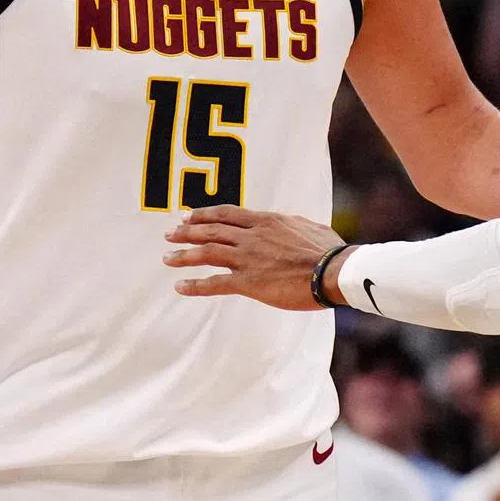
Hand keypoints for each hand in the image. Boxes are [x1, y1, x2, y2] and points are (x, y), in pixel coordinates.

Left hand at [164, 206, 348, 309]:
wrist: (332, 270)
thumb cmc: (328, 250)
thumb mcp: (308, 226)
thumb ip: (291, 224)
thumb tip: (288, 224)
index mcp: (266, 221)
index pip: (227, 214)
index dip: (205, 214)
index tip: (189, 216)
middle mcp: (252, 236)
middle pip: (211, 230)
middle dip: (187, 232)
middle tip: (170, 234)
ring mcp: (248, 258)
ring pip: (207, 253)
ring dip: (184, 255)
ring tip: (167, 258)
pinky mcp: (249, 282)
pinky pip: (215, 283)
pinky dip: (195, 285)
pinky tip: (180, 286)